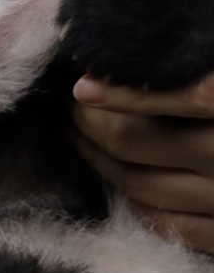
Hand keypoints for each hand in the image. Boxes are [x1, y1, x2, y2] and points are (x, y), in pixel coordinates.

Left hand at [73, 74, 213, 251]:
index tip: (83, 83)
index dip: (127, 91)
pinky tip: (115, 175)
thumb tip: (145, 48)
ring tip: (80, 133)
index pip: (185, 96)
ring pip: (140, 184)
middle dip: (91, 123)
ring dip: (97, 159)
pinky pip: (164, 224)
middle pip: (138, 141)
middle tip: (72, 104)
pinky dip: (129, 199)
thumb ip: (203, 70)